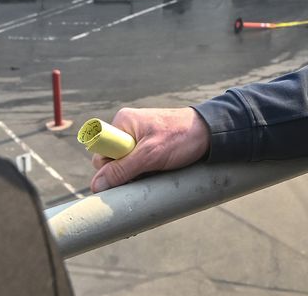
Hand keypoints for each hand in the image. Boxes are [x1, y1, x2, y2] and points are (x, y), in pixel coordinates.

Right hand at [88, 107, 209, 191]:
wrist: (210, 133)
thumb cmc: (181, 137)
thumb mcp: (150, 156)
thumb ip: (122, 169)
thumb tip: (97, 185)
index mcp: (122, 122)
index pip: (100, 151)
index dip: (109, 166)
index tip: (128, 170)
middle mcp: (127, 128)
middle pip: (112, 161)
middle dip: (125, 172)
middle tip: (146, 171)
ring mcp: (138, 138)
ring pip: (126, 165)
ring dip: (137, 173)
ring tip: (156, 169)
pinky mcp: (148, 147)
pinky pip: (138, 164)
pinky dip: (146, 171)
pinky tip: (158, 169)